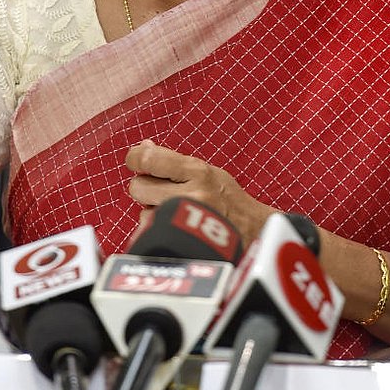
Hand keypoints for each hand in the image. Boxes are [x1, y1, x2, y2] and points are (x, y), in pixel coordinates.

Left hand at [124, 139, 273, 246]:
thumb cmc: (228, 199)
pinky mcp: (182, 242)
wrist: (254, 232)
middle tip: (159, 191)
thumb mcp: (208, 172)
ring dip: (152, 212)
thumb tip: (144, 147)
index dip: (135, 159)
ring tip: (174, 212)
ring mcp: (186, 221)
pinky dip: (158, 230)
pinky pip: (152, 233)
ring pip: (143, 212)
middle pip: (138, 187)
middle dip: (144, 189)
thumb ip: (175, 162)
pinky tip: (176, 228)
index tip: (136, 161)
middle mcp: (191, 194)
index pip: (148, 158)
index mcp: (198, 170)